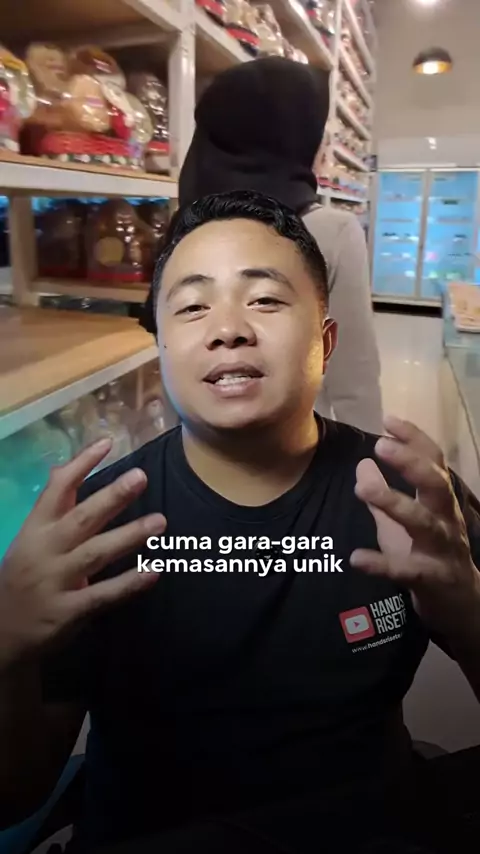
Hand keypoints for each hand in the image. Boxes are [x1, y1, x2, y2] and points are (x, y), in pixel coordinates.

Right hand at [0, 439, 165, 671]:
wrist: (1, 632)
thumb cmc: (23, 576)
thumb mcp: (29, 538)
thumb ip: (52, 506)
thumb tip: (66, 466)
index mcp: (34, 529)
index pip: (56, 490)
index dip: (81, 464)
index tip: (107, 443)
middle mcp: (44, 551)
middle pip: (81, 519)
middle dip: (112, 497)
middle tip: (141, 477)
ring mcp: (54, 582)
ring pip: (95, 554)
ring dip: (129, 536)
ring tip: (160, 522)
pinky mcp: (67, 612)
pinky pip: (102, 595)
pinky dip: (127, 584)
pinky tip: (153, 572)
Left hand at [351, 416, 479, 642]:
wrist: (460, 607)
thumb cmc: (428, 556)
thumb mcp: (403, 522)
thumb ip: (383, 493)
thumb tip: (362, 462)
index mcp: (439, 502)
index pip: (433, 462)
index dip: (414, 438)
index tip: (388, 419)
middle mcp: (445, 519)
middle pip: (435, 484)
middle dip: (411, 462)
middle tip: (381, 444)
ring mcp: (441, 549)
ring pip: (423, 523)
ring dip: (394, 503)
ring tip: (363, 489)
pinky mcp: (431, 579)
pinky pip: (406, 570)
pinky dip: (381, 564)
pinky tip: (356, 558)